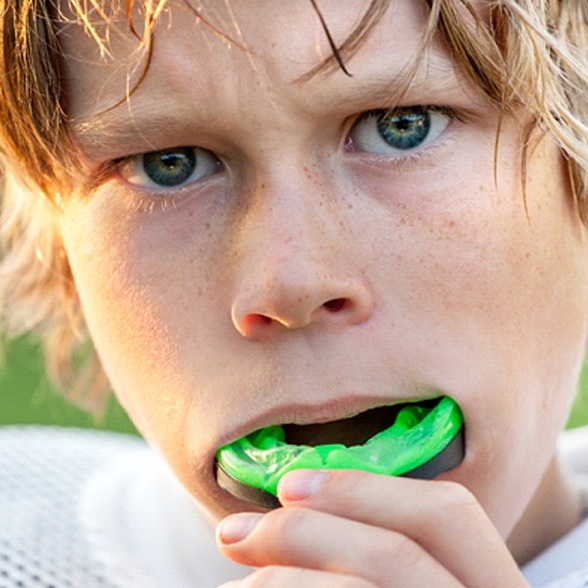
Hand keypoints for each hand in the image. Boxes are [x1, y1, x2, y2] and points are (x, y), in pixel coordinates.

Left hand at [216, 469, 528, 586]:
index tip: (289, 485)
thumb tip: (296, 506)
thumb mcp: (411, 578)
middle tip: (233, 533)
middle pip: (397, 552)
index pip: (448, 515)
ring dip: (282, 578)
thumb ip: (377, 556)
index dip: (364, 488)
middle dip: (304, 531)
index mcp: (494, 587)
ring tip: (234, 584)